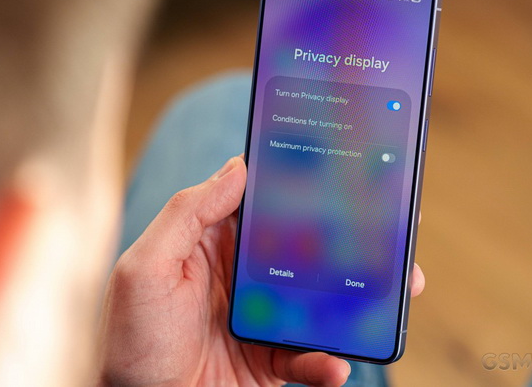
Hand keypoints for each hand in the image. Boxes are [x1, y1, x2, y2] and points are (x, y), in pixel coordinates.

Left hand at [98, 156, 424, 385]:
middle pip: (311, 247)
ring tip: (398, 288)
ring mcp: (267, 316)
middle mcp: (249, 274)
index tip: (344, 170)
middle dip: (352, 239)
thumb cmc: (133, 338)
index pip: (270, 204)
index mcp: (219, 243)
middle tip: (391, 230)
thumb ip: (187, 214)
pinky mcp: (275, 358)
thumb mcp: (146, 267)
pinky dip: (328, 360)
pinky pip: (310, 355)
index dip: (306, 185)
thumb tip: (238, 167)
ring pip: (325, 298)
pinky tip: (337, 363)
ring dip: (361, 295)